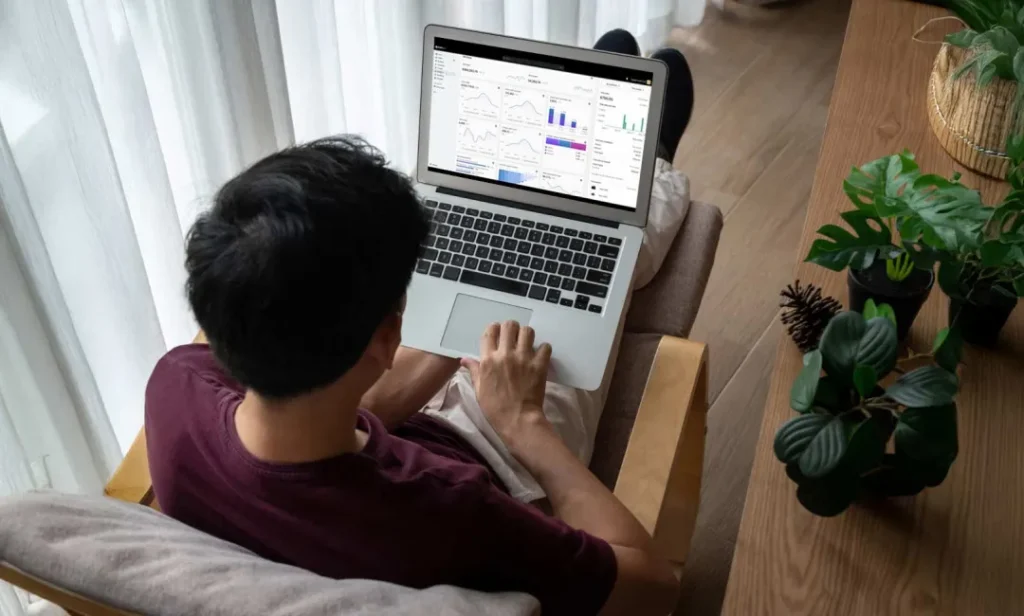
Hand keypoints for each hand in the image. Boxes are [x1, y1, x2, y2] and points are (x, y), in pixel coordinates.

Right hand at [461, 321, 552, 447]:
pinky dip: (543, 349)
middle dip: (511, 329)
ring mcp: (524, 358)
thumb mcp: (479, 389)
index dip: (494, 329)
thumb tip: (464, 359)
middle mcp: (505, 354)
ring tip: (527, 344)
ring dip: (527, 335)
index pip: (490, 331)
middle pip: (509, 325)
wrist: (517, 419)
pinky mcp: (539, 365)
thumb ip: (474, 371)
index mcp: (488, 359)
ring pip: (528, 331)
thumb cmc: (495, 407)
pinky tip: (539, 356)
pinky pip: (545, 346)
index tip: (497, 333)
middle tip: (513, 337)